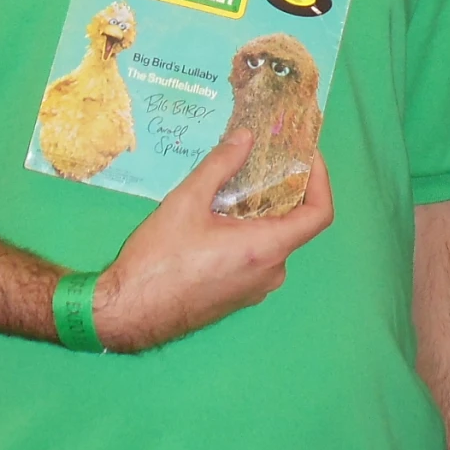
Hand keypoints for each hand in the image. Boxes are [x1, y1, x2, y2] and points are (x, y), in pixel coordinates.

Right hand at [91, 130, 333, 351]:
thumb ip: (220, 165)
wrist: (128, 312)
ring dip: (262, 211)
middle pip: (295, 224)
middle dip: (284, 189)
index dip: (320, 180)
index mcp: (266, 249)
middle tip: (264, 159)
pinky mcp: (239, 296)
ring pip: (273, 240)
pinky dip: (250, 232)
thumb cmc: (159, 258)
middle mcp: (271, 272)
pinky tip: (221, 215)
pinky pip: (257, 257)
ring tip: (236, 183)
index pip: (318, 214)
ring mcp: (256, 288)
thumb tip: (246, 137)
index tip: (308, 156)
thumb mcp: (186, 201)